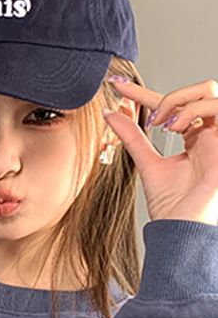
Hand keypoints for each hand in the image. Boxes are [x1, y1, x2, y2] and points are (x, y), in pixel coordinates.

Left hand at [105, 77, 217, 224]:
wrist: (182, 229)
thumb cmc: (172, 206)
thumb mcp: (147, 163)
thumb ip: (132, 138)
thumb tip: (110, 114)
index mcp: (193, 138)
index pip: (171, 106)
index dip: (144, 93)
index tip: (117, 87)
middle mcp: (208, 134)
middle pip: (199, 90)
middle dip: (170, 95)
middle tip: (152, 119)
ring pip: (210, 91)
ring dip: (181, 100)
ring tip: (163, 125)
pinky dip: (193, 110)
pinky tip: (177, 128)